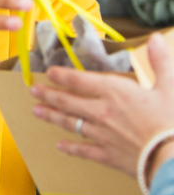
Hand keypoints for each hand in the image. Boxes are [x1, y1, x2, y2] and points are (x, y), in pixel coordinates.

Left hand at [31, 34, 173, 177]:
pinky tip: (60, 146)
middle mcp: (102, 111)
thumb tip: (157, 39)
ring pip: (70, 123)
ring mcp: (102, 134)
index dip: (62, 75)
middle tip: (34, 91)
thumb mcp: (170, 87)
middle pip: (68, 101)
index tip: (48, 72)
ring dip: (52, 116)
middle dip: (49, 94)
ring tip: (36, 111)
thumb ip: (161, 62)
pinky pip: (84, 150)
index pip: (80, 80)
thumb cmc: (172, 122)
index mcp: (115, 92)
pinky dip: (71, 148)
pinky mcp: (108, 155)